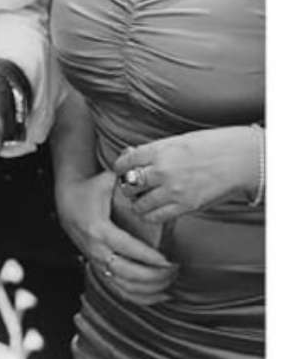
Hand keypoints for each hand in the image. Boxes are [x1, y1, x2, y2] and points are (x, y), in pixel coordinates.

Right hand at [55, 170, 175, 304]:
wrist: (67, 199)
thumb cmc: (90, 190)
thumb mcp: (107, 181)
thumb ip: (128, 181)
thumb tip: (151, 179)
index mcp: (98, 229)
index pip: (127, 249)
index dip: (149, 258)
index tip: (169, 260)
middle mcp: (96, 249)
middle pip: (127, 273)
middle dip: (154, 276)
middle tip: (174, 269)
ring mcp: (96, 260)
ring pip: (124, 285)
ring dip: (149, 288)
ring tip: (170, 281)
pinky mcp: (98, 266)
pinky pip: (120, 290)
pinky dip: (141, 297)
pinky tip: (160, 295)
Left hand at [112, 126, 259, 223]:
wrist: (238, 159)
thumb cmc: (210, 146)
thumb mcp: (176, 141)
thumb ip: (154, 151)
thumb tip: (132, 157)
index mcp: (158, 151)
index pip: (125, 162)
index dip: (120, 168)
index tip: (121, 171)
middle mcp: (162, 171)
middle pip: (128, 184)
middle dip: (127, 187)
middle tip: (132, 187)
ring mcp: (173, 190)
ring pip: (139, 204)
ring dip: (137, 203)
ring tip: (142, 200)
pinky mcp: (185, 206)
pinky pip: (156, 217)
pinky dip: (150, 215)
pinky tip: (153, 210)